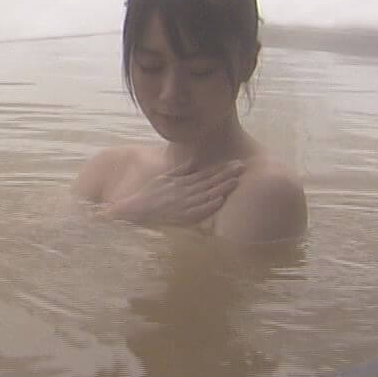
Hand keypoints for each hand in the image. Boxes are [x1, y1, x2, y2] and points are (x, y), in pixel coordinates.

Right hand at [105, 159, 244, 226]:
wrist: (135, 210)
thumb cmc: (149, 194)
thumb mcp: (164, 178)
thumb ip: (181, 170)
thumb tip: (195, 160)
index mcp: (181, 181)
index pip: (205, 174)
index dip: (221, 169)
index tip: (235, 163)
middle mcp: (184, 191)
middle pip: (209, 182)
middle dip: (226, 174)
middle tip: (242, 167)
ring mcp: (183, 204)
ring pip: (207, 194)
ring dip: (222, 187)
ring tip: (236, 181)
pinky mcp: (181, 216)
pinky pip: (198, 210)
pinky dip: (209, 205)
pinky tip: (221, 200)